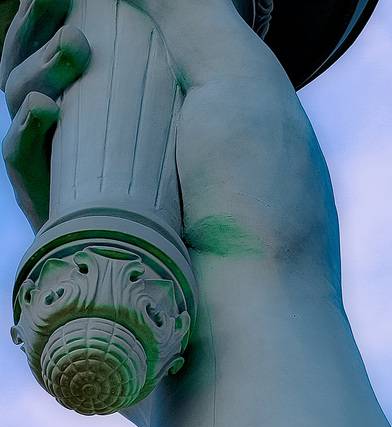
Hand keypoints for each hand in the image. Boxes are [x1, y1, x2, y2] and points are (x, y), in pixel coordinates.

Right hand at [1, 0, 339, 271]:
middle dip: (45, 32)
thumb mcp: (243, 81)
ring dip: (32, 71)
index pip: (132, 52)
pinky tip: (39, 111)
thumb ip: (195, 15)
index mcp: (209, 121)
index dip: (86, 12)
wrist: (249, 322)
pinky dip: (23, 137)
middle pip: (73, 81)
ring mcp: (120, 206)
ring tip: (63, 60)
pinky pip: (32, 179)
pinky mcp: (80, 246)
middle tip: (53, 15)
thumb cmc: (260, 202)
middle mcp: (164, 163)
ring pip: (42, 124)